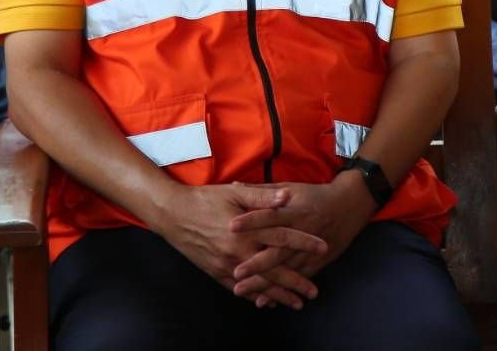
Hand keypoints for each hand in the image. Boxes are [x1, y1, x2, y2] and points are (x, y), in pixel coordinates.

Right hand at [155, 184, 326, 310]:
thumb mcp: (235, 193)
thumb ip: (262, 197)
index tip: (323, 248)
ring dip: (278, 294)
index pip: (283, 238)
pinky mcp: (215, 272)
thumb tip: (287, 197)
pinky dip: (254, 296)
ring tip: (296, 303)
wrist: (173, 214)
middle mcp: (239, 252)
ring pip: (258, 284)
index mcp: (247, 230)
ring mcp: (227, 265)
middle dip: (296, 282)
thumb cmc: (205, 200)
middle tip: (314, 292)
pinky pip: (239, 288)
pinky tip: (266, 301)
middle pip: (274, 270)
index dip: (305, 243)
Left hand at [229, 174, 376, 305]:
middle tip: (236, 272)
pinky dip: (282, 291)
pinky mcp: (316, 262)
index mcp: (293, 210)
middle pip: (277, 249)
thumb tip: (235, 185)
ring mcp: (309, 250)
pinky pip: (297, 279)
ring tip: (242, 290)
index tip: (230, 226)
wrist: (348, 206)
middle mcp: (301, 231)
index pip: (269, 215)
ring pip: (285, 269)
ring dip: (264, 282)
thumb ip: (263, 191)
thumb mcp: (290, 187)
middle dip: (256, 262)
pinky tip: (265, 301)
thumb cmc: (315, 195)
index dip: (251, 220)